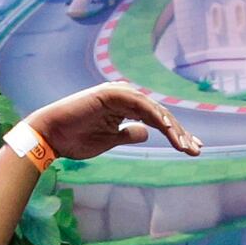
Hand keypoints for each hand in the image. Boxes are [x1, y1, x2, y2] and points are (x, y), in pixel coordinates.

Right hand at [25, 82, 200, 162]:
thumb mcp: (109, 140)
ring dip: (171, 128)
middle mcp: (124, 97)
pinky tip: (168, 131)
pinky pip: (139, 105)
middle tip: (196, 151)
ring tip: (185, 146)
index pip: (157, 119)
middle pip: (160, 114)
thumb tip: (146, 132)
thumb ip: (128, 134)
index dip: (176, 133)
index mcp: (124, 107)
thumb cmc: (75, 139)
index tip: (192, 148)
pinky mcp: (111, 94)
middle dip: (180, 133)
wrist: (50, 136)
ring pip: (153, 110)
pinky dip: (155, 116)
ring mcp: (118, 94)